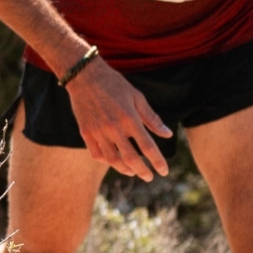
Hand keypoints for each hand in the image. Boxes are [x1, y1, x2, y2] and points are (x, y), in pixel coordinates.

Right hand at [62, 53, 172, 179]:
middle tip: (150, 177)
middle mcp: (114, 128)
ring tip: (133, 172)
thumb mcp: (137, 97)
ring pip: (113, 160)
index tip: (164, 171)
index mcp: (129, 118)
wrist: (84, 75)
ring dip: (125, 170)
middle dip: (143, 171)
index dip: (158, 162)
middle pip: (131, 159)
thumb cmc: (114, 84)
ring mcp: (98, 132)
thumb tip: (168, 134)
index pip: (148, 147)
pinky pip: (97, 154)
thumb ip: (152, 118)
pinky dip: (107, 161)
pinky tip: (114, 161)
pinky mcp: (86, 132)